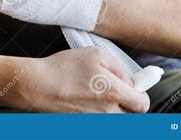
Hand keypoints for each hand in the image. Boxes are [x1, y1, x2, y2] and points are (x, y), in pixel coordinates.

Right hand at [6, 47, 149, 112]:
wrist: (37, 85)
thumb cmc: (65, 68)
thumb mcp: (96, 54)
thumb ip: (119, 68)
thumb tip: (129, 81)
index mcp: (114, 93)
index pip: (143, 105)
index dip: (141, 94)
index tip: (134, 87)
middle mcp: (107, 113)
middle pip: (131, 115)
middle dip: (128, 103)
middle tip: (114, 89)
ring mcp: (95, 122)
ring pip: (115, 118)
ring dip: (112, 107)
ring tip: (95, 92)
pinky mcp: (84, 125)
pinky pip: (100, 120)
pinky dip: (97, 111)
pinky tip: (84, 98)